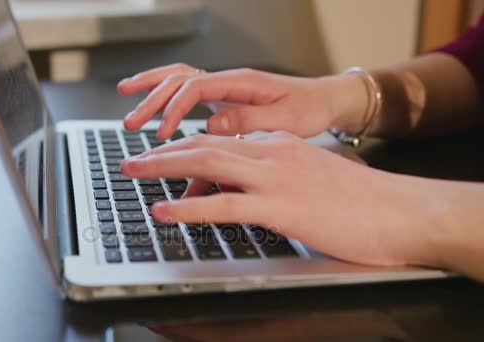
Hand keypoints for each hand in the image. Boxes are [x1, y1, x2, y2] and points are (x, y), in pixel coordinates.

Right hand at [117, 63, 367, 139]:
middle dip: (152, 100)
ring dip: (152, 88)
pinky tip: (151, 98)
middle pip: (180, 79)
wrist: (324, 100)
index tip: (162, 135)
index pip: (196, 88)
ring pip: (179, 77)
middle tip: (132, 124)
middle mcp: (229, 79)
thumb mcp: (286, 119)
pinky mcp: (224, 96)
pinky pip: (188, 87)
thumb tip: (213, 124)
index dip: (174, 110)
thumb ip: (250, 121)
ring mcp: (225, 86)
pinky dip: (166, 91)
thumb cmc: (309, 109)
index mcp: (242, 83)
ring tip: (126, 98)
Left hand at [121, 132, 438, 266]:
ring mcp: (277, 179)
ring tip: (134, 172)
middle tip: (132, 159)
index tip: (162, 158)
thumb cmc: (361, 201)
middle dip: (163, 152)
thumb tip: (240, 191)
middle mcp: (274, 154)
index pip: (222, 141)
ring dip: (164, 168)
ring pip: (207, 165)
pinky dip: (190, 208)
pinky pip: (225, 206)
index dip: (186, 150)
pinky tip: (165, 209)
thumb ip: (273, 179)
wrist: (403, 211)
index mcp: (280, 145)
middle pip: (205, 145)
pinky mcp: (283, 208)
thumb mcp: (310, 177)